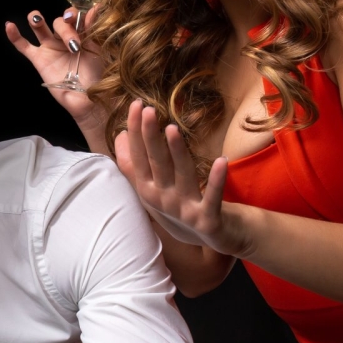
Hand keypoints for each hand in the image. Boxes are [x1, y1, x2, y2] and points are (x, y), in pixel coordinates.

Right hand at [4, 9, 107, 134]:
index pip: (75, 16)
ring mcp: (50, 47)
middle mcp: (64, 37)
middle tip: (73, 45)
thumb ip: (94, 29)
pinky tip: (9, 26)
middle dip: (65, 29)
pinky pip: (23, 46)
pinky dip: (15, 36)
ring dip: (37, 20)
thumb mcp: (99, 49)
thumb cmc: (96, 75)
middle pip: (59, 22)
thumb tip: (96, 7)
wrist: (87, 97)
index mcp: (80, 33)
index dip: (77, 16)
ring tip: (35, 19)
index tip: (84, 23)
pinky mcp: (38, 59)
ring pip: (40, 28)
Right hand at [115, 99, 252, 256]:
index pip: (139, 157)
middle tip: (148, 110)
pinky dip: (216, 181)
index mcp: (148, 190)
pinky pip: (212, 197)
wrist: (214, 238)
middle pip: (156, 164)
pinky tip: (221, 161)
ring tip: (172, 129)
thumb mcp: (153, 188)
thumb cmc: (180, 209)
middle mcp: (163, 200)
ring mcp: (185, 211)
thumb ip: (136, 165)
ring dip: (177, 154)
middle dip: (150, 137)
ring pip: (181, 177)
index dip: (137, 131)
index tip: (137, 104)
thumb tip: (121, 135)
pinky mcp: (208, 220)